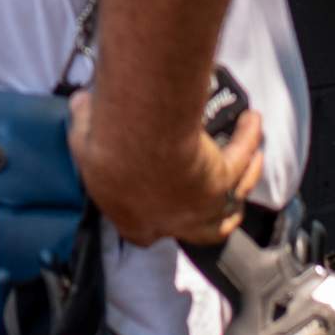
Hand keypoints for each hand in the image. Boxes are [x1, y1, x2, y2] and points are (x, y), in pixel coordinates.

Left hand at [69, 90, 261, 250]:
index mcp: (132, 220)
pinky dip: (250, 141)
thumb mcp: (83, 136)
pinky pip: (243, 163)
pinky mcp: (223, 182)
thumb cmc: (104, 145)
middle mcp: (171, 220)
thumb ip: (83, 122)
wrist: (136, 142)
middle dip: (216, 211)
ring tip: (251, 153)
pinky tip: (252, 121)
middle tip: (219, 189)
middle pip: (206, 229)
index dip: (157, 221)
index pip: (146, 233)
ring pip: (234, 197)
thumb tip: (82, 101)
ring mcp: (201, 206)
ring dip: (245, 174)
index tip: (158, 199)